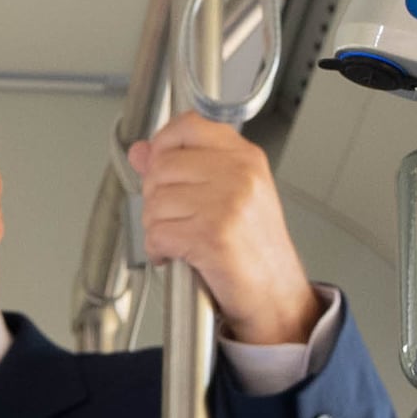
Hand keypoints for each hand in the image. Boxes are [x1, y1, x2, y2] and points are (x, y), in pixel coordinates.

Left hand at [125, 117, 321, 348]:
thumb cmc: (254, 247)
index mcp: (245, 157)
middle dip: (156, 197)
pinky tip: (175, 255)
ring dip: (157, 227)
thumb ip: (182, 168)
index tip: (160, 164)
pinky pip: (158, 234)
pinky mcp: (212, 235)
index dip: (163, 145)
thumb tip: (140, 151)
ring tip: (181, 238)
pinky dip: (158, 250)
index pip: (189, 125)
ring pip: (155, 203)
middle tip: (175, 217)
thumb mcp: (227, 195)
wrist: (276, 293)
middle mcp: (238, 174)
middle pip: (162, 167)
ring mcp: (227, 203)